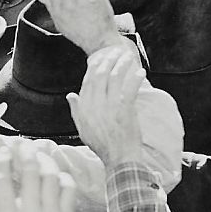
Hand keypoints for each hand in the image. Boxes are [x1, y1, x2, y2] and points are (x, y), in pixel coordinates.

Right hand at [0, 139, 74, 211]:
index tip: (3, 152)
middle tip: (22, 145)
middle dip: (25, 153)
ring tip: (38, 154)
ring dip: (45, 161)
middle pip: (30, 173)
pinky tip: (55, 174)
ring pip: (51, 178)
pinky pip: (69, 192)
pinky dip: (63, 178)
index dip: (2, 161)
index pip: (3, 181)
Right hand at [69, 46, 144, 167]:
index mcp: (85, 108)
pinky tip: (140, 72)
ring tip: (128, 57)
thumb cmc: (102, 145)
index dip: (95, 66)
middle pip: (100, 74)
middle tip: (116, 52)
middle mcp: (95, 105)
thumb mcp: (83, 128)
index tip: (102, 58)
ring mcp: (110, 107)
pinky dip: (135, 78)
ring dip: (122, 64)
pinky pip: (130, 88)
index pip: (88, 80)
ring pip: (115, 78)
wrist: (119, 159)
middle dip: (109, 60)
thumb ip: (76, 110)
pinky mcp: (125, 110)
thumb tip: (70, 95)